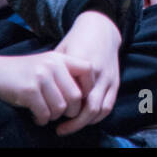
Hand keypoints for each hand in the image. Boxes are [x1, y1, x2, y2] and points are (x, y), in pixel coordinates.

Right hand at [0, 51, 86, 126]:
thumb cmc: (23, 73)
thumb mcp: (46, 66)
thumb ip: (65, 75)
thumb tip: (87, 98)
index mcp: (60, 58)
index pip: (88, 70)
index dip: (87, 88)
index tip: (78, 99)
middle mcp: (52, 64)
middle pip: (76, 96)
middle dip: (69, 110)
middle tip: (59, 112)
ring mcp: (40, 76)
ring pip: (61, 108)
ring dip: (54, 116)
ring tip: (45, 113)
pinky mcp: (29, 90)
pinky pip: (45, 114)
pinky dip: (41, 119)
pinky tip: (36, 116)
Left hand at [53, 10, 122, 134]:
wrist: (101, 27)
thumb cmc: (76, 39)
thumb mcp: (61, 51)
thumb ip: (55, 70)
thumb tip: (41, 93)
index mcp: (82, 64)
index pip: (71, 95)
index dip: (60, 109)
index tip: (47, 115)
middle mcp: (97, 73)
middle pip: (88, 107)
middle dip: (74, 123)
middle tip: (59, 129)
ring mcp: (108, 78)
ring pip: (100, 109)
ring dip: (85, 122)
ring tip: (71, 126)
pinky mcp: (115, 81)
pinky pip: (108, 105)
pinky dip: (97, 117)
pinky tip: (85, 120)